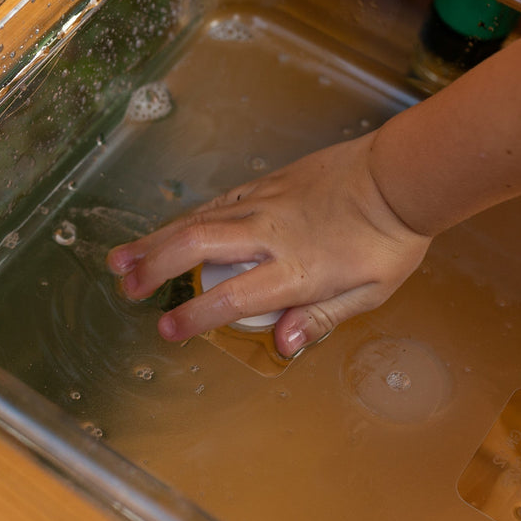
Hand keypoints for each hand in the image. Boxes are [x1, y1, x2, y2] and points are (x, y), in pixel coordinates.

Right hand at [105, 133, 430, 355]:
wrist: (398, 176)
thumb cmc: (388, 239)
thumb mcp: (368, 293)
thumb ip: (321, 318)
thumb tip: (283, 344)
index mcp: (296, 269)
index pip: (232, 296)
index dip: (194, 315)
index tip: (166, 330)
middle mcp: (270, 233)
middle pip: (197, 246)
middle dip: (154, 267)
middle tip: (126, 288)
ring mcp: (263, 203)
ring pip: (197, 220)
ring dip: (156, 240)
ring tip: (122, 258)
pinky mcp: (265, 185)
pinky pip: (216, 203)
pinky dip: (186, 218)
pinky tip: (169, 228)